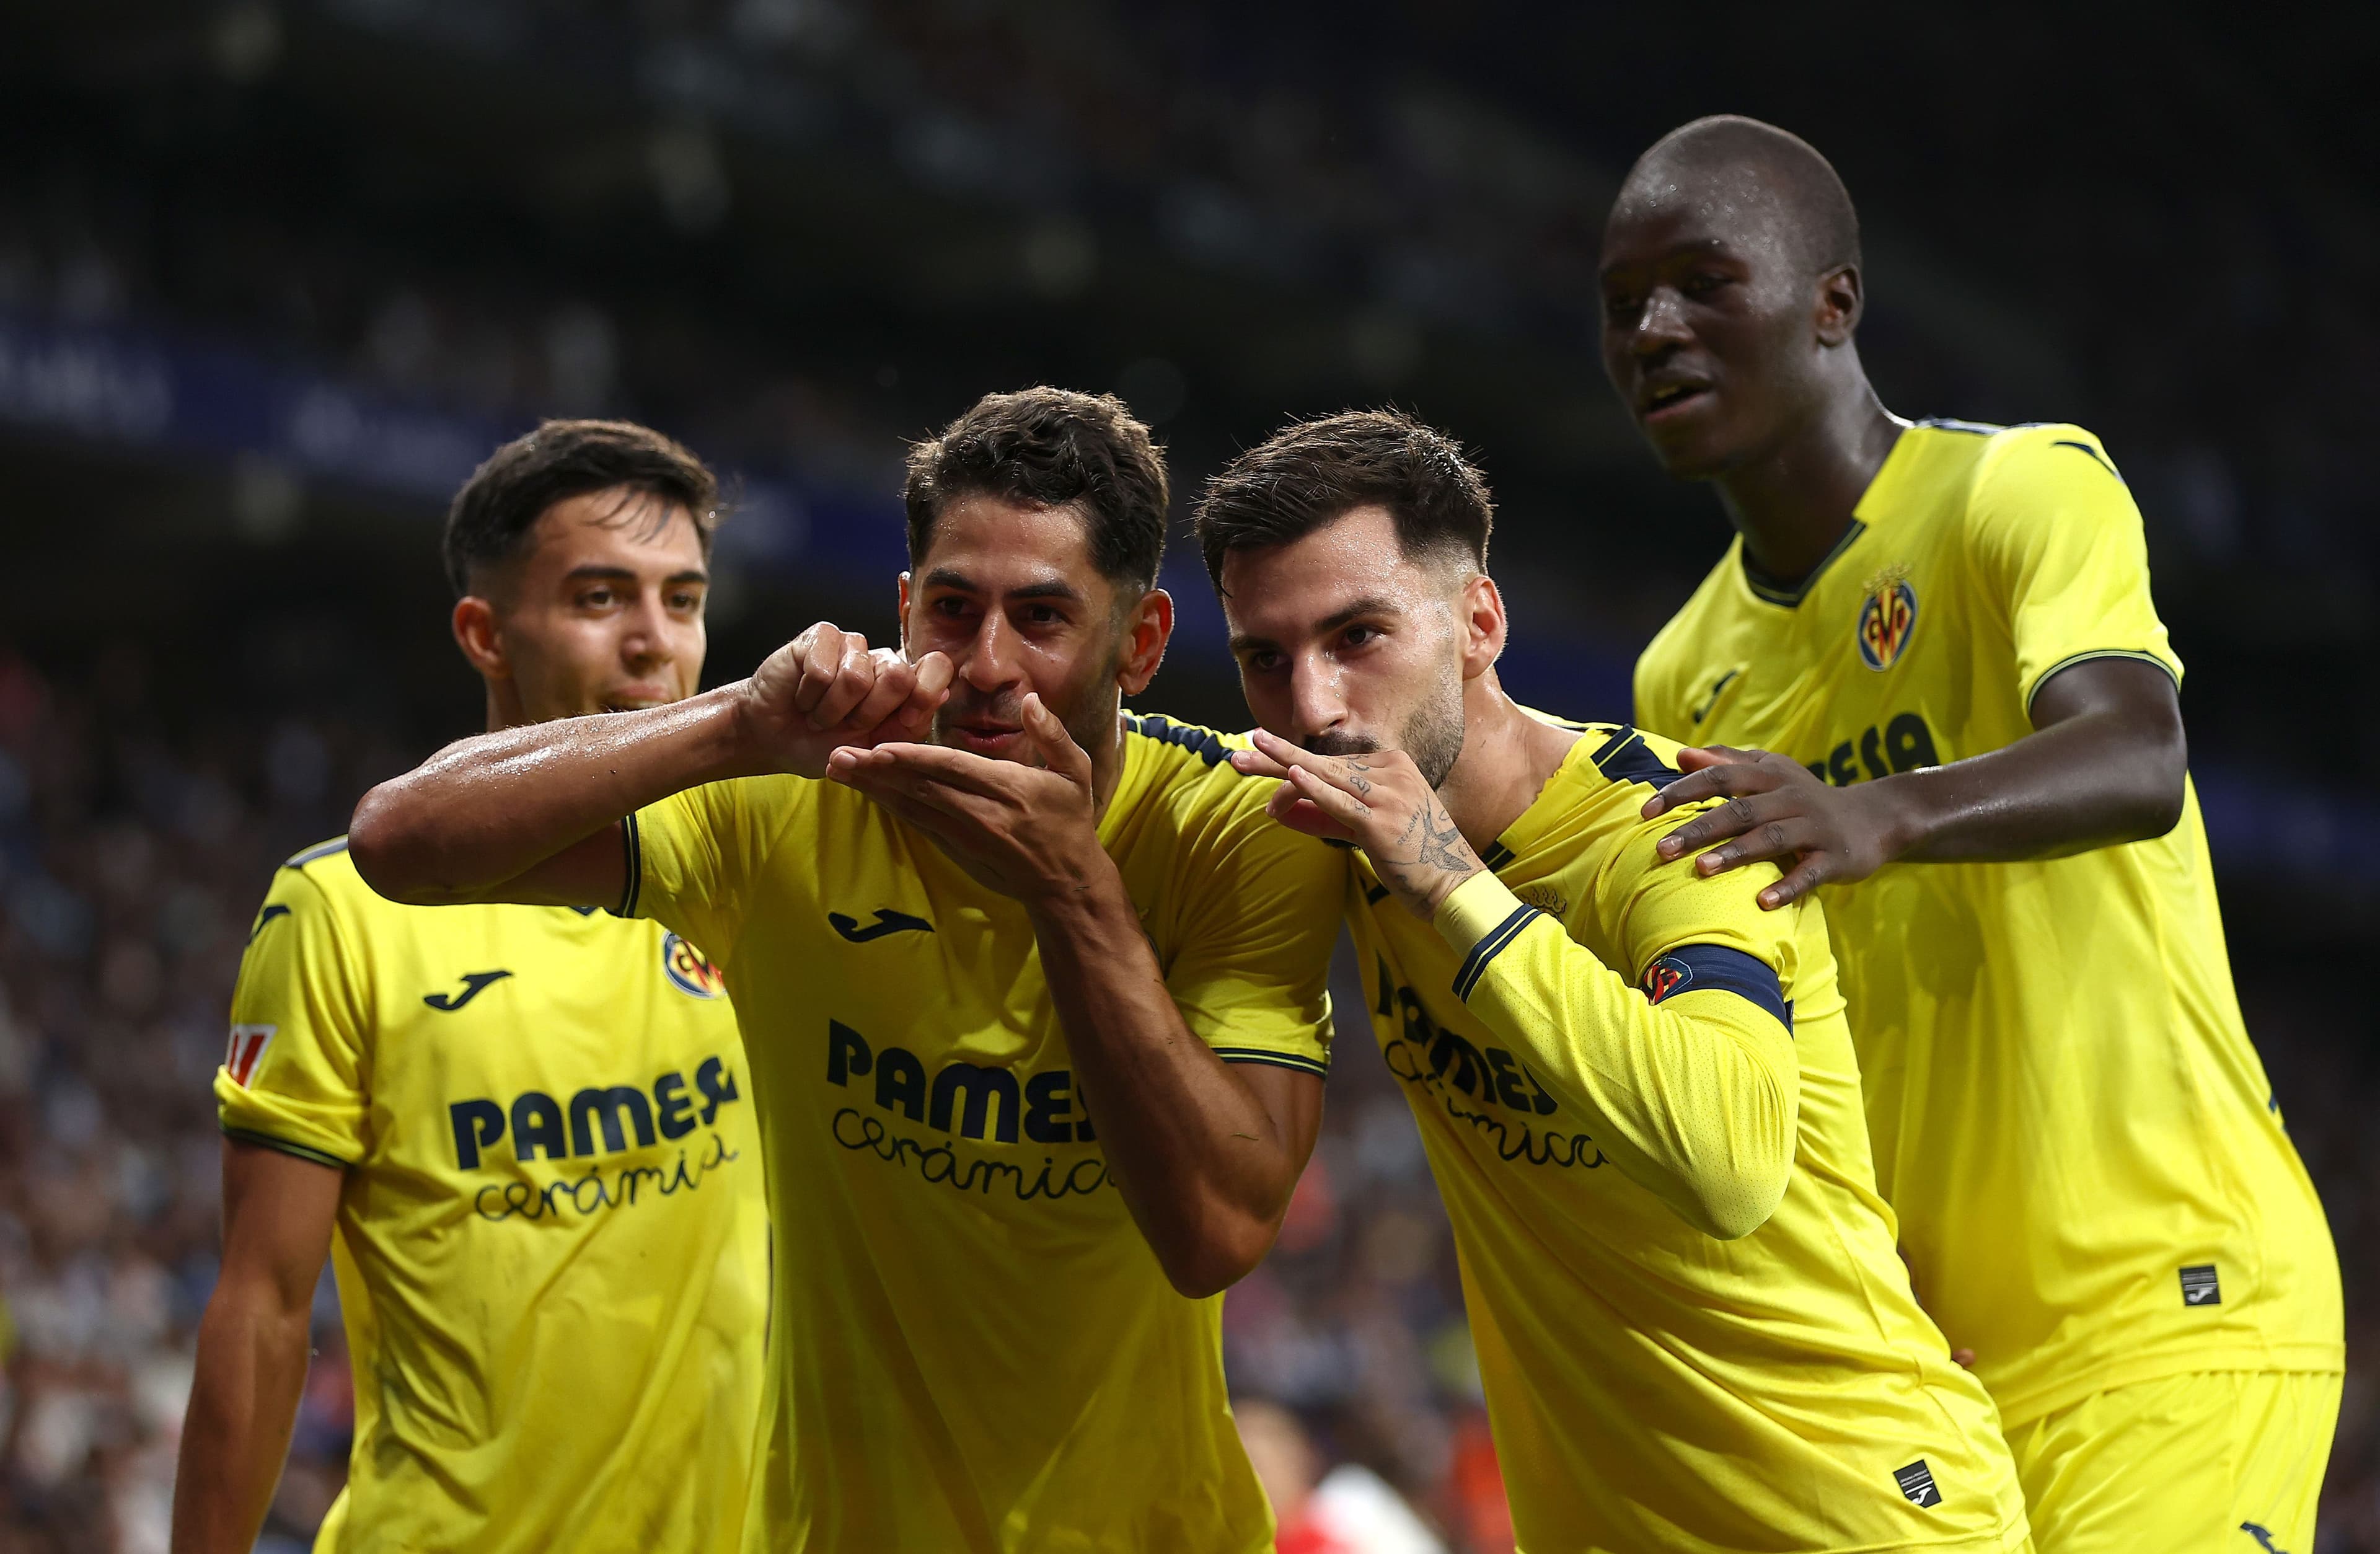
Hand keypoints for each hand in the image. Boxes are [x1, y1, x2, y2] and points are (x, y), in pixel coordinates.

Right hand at [739, 623, 953, 778]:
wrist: (775, 740)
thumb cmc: (826, 745)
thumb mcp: (874, 749)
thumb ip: (909, 727)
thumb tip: (945, 693)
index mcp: (904, 686)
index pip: (937, 667)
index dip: (925, 695)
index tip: (906, 720)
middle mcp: (882, 660)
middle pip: (900, 677)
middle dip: (869, 714)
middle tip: (847, 725)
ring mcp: (852, 644)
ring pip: (857, 677)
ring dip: (832, 711)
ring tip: (820, 715)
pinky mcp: (821, 636)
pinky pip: (823, 669)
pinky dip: (810, 697)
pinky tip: (803, 698)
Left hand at [823, 692, 1108, 903]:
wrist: (1064, 883)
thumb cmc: (1070, 822)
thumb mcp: (1077, 773)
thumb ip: (1052, 735)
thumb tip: (1029, 699)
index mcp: (1009, 790)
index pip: (953, 769)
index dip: (914, 759)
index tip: (880, 747)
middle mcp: (981, 814)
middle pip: (921, 789)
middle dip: (877, 771)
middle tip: (838, 755)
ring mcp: (964, 836)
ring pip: (911, 807)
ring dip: (873, 789)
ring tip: (839, 771)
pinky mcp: (954, 849)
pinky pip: (916, 823)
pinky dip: (890, 806)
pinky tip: (867, 791)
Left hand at [1228, 728, 1479, 917]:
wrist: (1453, 886)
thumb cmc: (1413, 859)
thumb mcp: (1366, 830)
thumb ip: (1326, 817)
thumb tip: (1283, 808)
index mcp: (1393, 767)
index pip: (1332, 764)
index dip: (1291, 768)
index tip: (1256, 761)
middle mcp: (1392, 774)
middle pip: (1324, 763)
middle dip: (1279, 758)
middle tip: (1242, 748)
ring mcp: (1389, 795)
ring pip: (1328, 776)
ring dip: (1284, 765)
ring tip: (1251, 753)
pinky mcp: (1383, 821)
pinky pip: (1342, 802)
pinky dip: (1315, 790)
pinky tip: (1291, 776)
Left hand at [1639, 745, 1908, 907]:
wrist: (1874, 817)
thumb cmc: (1805, 796)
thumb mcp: (1770, 771)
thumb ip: (1727, 762)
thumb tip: (1680, 754)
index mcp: (1769, 776)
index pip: (1719, 777)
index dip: (1682, 792)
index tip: (1646, 811)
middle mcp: (1789, 798)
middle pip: (1739, 810)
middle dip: (1698, 828)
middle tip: (1661, 849)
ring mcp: (1814, 828)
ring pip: (1771, 839)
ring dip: (1735, 854)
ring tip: (1701, 869)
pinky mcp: (1835, 857)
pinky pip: (1809, 873)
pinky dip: (1787, 887)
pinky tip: (1762, 903)